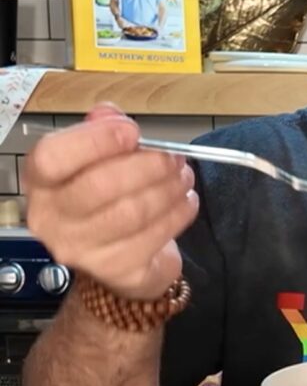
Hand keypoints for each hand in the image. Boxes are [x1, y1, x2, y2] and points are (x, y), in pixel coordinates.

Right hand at [23, 103, 198, 299]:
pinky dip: (179, 214)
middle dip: (149, 166)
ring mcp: (81, 249)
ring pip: (133, 213)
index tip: (133, 132)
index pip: (54, 158)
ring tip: (183, 177)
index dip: (97, 141)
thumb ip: (102, 130)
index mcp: (43, 181)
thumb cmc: (105, 197)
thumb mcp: (97, 157)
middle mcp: (52, 218)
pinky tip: (186, 202)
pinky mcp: (116, 270)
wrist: (116, 254)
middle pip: (100, 186)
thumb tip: (111, 115)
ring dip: (169, 189)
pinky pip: (154, 237)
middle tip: (174, 158)